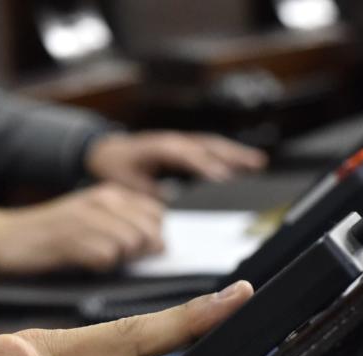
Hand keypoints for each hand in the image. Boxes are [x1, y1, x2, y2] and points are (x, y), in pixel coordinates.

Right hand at [0, 184, 164, 274]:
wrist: (3, 237)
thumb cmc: (48, 235)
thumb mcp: (87, 219)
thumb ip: (121, 225)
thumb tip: (158, 244)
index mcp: (109, 194)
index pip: (156, 214)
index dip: (152, 236)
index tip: (137, 251)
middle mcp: (101, 202)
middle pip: (149, 231)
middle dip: (143, 252)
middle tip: (119, 262)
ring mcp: (86, 220)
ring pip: (132, 243)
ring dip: (121, 260)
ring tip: (99, 262)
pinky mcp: (71, 240)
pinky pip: (106, 257)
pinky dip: (101, 267)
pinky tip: (85, 266)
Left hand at [85, 131, 267, 196]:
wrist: (105, 150)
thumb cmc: (116, 166)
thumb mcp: (128, 184)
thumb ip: (150, 195)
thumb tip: (171, 207)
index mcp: (159, 146)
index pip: (188, 154)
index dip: (206, 164)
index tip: (223, 177)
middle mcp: (173, 140)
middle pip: (207, 145)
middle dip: (231, 155)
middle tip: (254, 165)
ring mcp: (180, 140)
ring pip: (212, 144)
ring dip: (235, 152)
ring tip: (258, 163)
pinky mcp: (183, 145)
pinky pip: (209, 148)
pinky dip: (227, 154)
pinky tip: (243, 162)